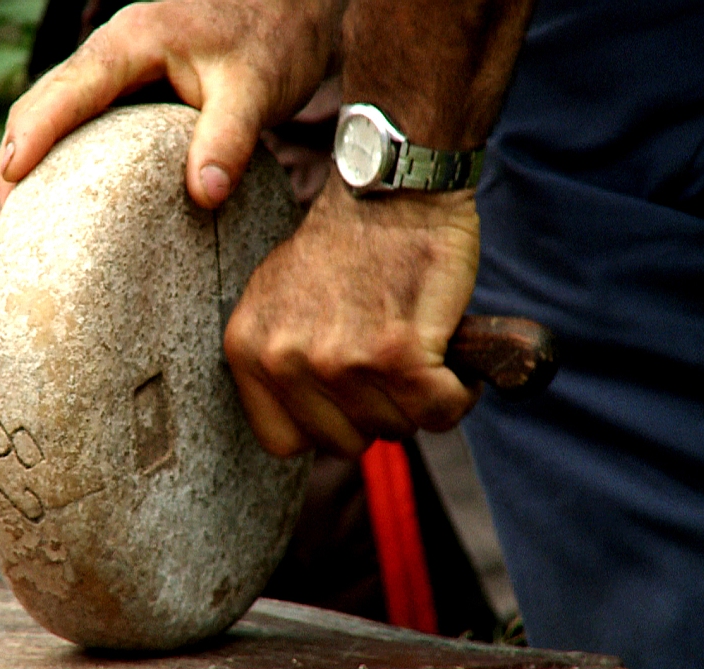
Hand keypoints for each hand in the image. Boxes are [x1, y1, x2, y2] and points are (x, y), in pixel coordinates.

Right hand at [0, 0, 342, 220]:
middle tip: (4, 221)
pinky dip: (65, 159)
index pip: (68, 89)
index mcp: (134, 42)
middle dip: (15, 159)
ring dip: (33, 161)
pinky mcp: (131, 90)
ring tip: (19, 220)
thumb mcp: (256, 89)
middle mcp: (114, 51)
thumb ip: (228, 138)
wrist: (290, 11)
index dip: (33, 134)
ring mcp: (119, 70)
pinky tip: (63, 199)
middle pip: (44, 102)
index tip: (10, 180)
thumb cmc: (272, 39)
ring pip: (57, 113)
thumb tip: (205, 195)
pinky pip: (83, 123)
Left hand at [223, 176, 480, 457]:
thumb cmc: (341, 248)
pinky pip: (438, 412)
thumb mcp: (274, 300)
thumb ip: (276, 360)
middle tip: (387, 359)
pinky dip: (457, 392)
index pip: (282, 441)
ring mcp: (341, 361)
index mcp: (246, 349)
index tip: (344, 395)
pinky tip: (448, 357)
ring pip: (394, 429)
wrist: (389, 191)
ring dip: (416, 398)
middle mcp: (285, 360)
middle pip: (343, 443)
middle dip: (374, 409)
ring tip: (414, 346)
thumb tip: (299, 421)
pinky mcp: (400, 355)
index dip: (323, 423)